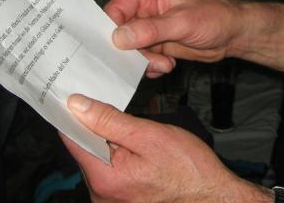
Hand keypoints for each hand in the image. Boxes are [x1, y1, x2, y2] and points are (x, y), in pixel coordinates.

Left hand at [60, 94, 270, 202]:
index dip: (70, 112)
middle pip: (83, 148)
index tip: (72, 90)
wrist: (212, 195)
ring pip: (97, 157)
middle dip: (92, 123)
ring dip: (105, 137)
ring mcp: (110, 198)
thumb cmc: (188, 168)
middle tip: (103, 97)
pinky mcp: (121, 197)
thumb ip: (109, 120)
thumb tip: (77, 105)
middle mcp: (101, 193)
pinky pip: (108, 168)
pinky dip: (115, 151)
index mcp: (104, 177)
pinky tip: (130, 140)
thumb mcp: (149, 135)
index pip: (71, 138)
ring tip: (123, 120)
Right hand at [104, 0, 240, 77]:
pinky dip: (150, 66)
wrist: (234, 34)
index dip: (110, 29)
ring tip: (164, 63)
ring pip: (131, 49)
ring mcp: (151, 28)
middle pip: (120, 32)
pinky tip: (166, 66)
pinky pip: (142, 59)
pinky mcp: (158, 44)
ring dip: (143, 61)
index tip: (113, 48)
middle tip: (145, 61)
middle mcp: (146, 10)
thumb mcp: (182, 22)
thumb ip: (151, 29)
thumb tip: (119, 36)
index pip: (116, 9)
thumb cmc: (215, 17)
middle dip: (130, 50)